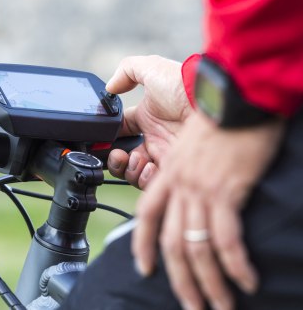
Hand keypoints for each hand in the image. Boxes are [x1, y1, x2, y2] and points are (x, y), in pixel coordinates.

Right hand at [106, 55, 190, 188]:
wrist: (209, 104)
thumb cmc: (182, 85)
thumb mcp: (152, 69)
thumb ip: (126, 72)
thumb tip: (109, 87)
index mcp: (146, 117)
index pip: (121, 131)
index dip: (108, 137)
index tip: (101, 140)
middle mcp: (153, 137)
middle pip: (126, 156)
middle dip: (116, 160)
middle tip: (119, 156)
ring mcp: (164, 154)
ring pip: (136, 172)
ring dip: (128, 170)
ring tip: (135, 160)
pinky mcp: (174, 169)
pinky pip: (153, 183)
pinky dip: (145, 179)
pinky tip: (149, 167)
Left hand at [132, 113, 284, 309]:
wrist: (237, 97)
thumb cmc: (219, 118)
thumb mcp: (192, 143)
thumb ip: (188, 169)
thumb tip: (195, 193)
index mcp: (169, 172)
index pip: (145, 215)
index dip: (141, 244)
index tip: (144, 268)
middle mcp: (180, 184)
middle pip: (170, 242)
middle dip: (179, 280)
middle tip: (191, 304)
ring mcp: (201, 189)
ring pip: (196, 247)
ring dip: (208, 283)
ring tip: (218, 305)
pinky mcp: (227, 190)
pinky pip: (226, 238)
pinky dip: (235, 264)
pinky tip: (245, 280)